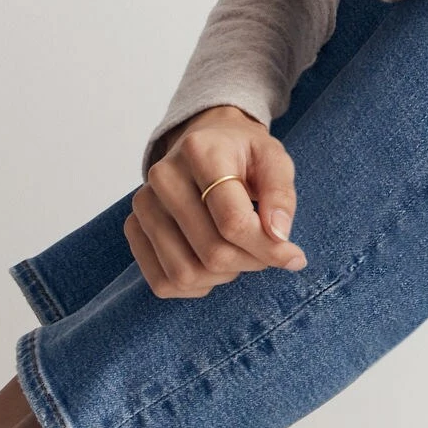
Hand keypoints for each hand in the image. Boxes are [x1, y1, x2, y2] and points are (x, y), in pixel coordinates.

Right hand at [129, 106, 306, 300]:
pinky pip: (162, 282)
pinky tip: (212, 264)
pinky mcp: (134, 228)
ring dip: (222, 277)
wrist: (205, 141)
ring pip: (185, 273)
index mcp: (200, 151)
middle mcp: (163, 176)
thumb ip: (281, 195)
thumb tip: (279, 236)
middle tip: (266, 251)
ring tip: (238, 253)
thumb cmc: (243, 154)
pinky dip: (195, 286)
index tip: (293, 255)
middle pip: (211, 252)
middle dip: (250, 262)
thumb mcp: (274, 160)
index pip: (233, 222)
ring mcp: (143, 204)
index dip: (268, 249)